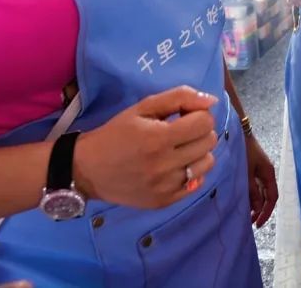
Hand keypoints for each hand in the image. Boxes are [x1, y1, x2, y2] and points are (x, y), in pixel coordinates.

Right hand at [74, 86, 218, 208]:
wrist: (88, 170)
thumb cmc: (117, 133)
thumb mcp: (143, 107)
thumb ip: (180, 97)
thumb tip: (212, 101)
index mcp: (158, 139)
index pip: (204, 122)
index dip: (197, 115)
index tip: (182, 116)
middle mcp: (164, 165)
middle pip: (209, 142)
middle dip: (199, 132)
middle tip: (180, 132)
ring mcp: (165, 187)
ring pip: (207, 163)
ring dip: (198, 152)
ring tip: (178, 149)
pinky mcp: (164, 201)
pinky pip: (196, 183)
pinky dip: (190, 172)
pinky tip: (173, 166)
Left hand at [244, 134, 277, 227]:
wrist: (237, 131)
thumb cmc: (243, 150)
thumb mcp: (246, 172)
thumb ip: (251, 190)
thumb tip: (255, 208)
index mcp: (269, 173)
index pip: (273, 198)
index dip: (266, 212)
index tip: (257, 224)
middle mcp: (266, 173)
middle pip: (267, 196)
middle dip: (259, 210)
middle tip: (249, 223)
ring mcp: (259, 170)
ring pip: (259, 192)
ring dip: (254, 204)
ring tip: (243, 215)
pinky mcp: (252, 168)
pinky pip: (253, 186)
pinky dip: (249, 195)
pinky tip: (241, 201)